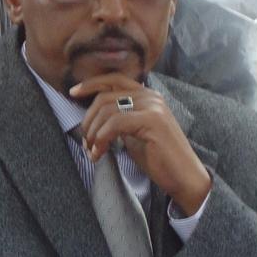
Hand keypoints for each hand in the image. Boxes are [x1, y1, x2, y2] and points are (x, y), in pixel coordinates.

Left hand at [70, 73, 211, 216]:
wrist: (184, 177)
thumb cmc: (157, 157)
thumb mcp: (133, 132)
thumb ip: (119, 118)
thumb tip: (93, 116)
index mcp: (147, 95)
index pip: (114, 79)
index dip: (91, 83)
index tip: (73, 92)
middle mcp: (151, 96)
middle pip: (104, 96)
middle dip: (88, 120)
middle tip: (86, 142)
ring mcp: (153, 107)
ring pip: (106, 110)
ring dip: (93, 133)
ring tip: (93, 151)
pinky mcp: (153, 121)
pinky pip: (114, 123)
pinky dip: (101, 139)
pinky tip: (100, 153)